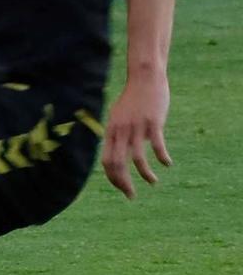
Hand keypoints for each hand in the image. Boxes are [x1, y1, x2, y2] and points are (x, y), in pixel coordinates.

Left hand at [101, 71, 170, 198]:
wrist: (144, 78)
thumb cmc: (132, 99)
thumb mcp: (117, 117)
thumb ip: (115, 134)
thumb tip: (115, 153)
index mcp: (111, 131)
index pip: (107, 161)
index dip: (112, 178)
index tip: (121, 188)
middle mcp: (121, 131)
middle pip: (118, 164)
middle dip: (123, 183)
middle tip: (131, 196)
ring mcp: (137, 127)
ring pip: (138, 159)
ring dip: (145, 175)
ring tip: (152, 183)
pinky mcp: (153, 123)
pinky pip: (157, 146)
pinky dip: (162, 158)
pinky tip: (167, 164)